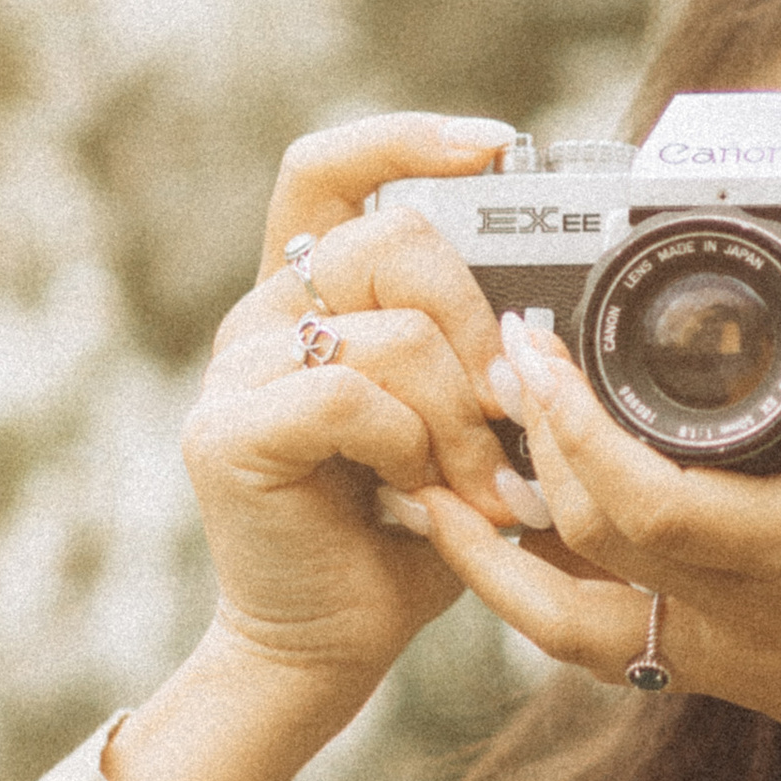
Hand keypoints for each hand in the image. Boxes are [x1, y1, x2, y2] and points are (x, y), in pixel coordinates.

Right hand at [177, 112, 535, 702]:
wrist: (335, 641)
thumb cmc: (412, 530)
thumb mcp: (466, 421)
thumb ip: (485, 354)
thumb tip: (555, 319)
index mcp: (313, 294)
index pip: (331, 170)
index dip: (405, 139)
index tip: (495, 145)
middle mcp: (263, 316)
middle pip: (393, 239)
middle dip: (478, 325)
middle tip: (509, 412)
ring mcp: (235, 369)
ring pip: (389, 330)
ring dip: (458, 416)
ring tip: (476, 486)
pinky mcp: (225, 431)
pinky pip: (349, 394)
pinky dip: (406, 445)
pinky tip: (412, 493)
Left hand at [419, 270, 780, 780]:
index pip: (641, 494)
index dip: (573, 423)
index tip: (539, 345)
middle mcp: (733, 606)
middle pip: (584, 529)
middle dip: (528, 436)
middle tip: (506, 349)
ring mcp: (714, 648)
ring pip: (560, 605)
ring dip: (496, 534)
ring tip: (456, 457)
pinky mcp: (714, 670)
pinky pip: (592, 636)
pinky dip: (531, 592)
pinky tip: (512, 546)